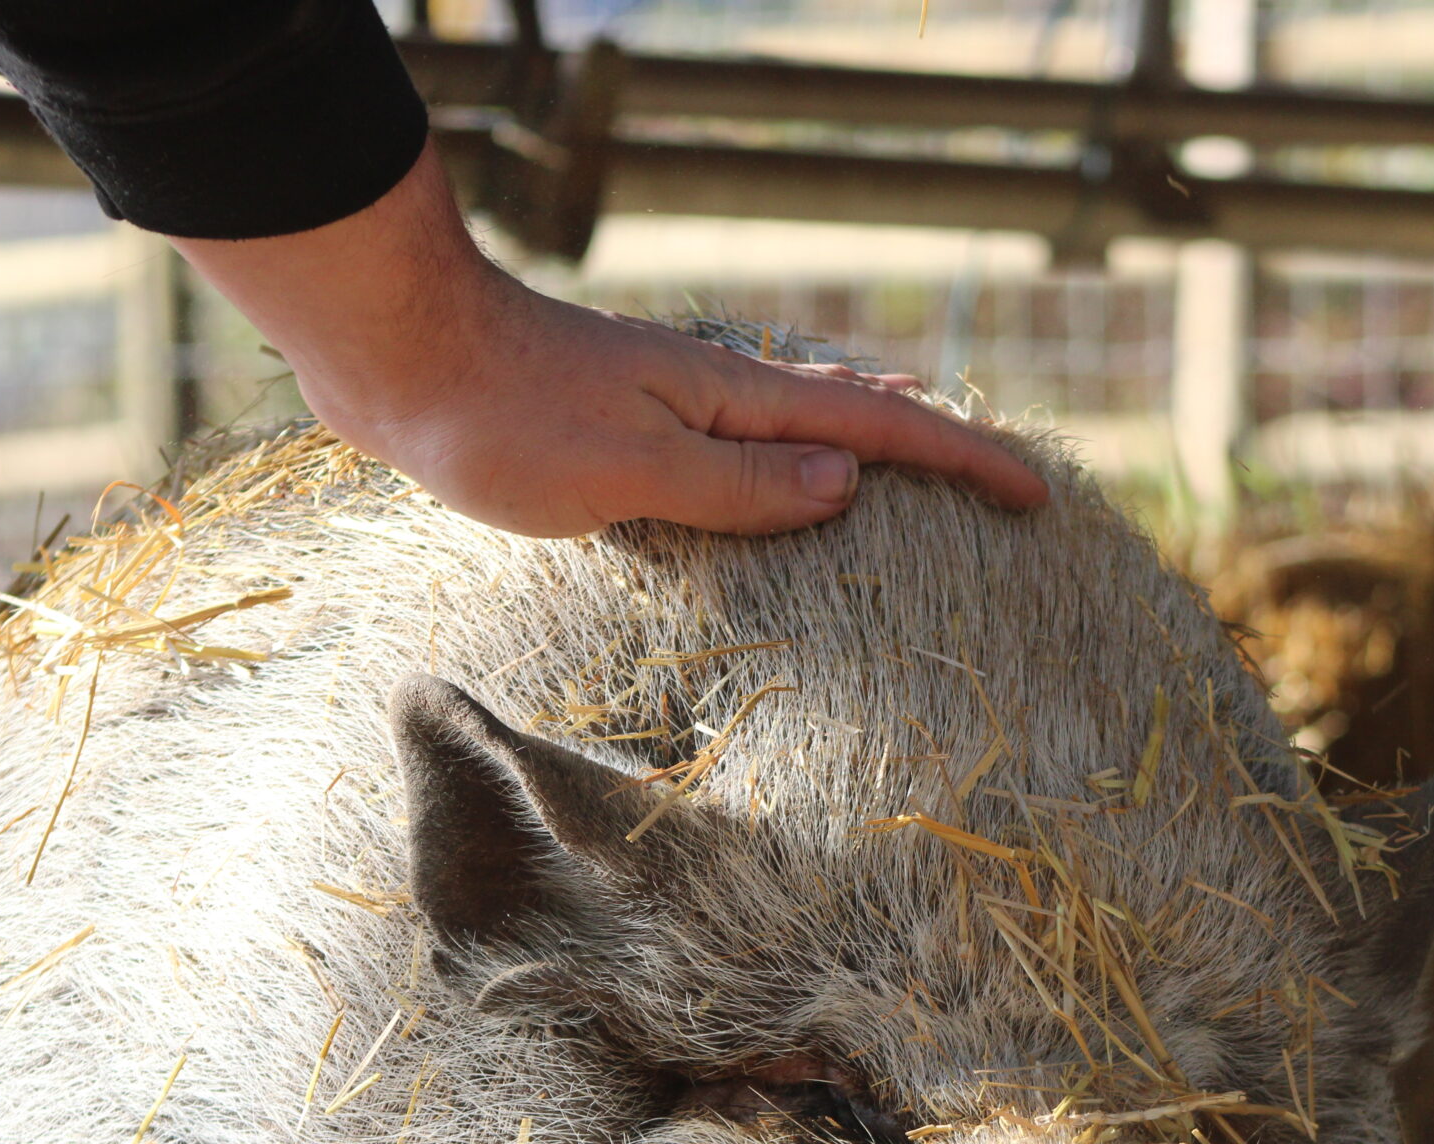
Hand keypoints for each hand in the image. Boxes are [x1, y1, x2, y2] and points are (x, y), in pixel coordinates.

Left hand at [172, 145, 1049, 535]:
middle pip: (856, 419)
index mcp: (731, 399)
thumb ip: (737, 485)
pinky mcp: (628, 423)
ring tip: (926, 485)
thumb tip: (846, 485)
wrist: (397, 356)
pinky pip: (743, 448)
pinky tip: (783, 483)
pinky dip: (792, 465)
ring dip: (869, 456)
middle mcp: (715, 393)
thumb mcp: (629, 468)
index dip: (964, 463)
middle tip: (1006, 493)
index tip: (1036, 496)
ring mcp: (674, 403)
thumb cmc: (501, 417)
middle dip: (938, 454)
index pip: (877, 432)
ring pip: (801, 430)